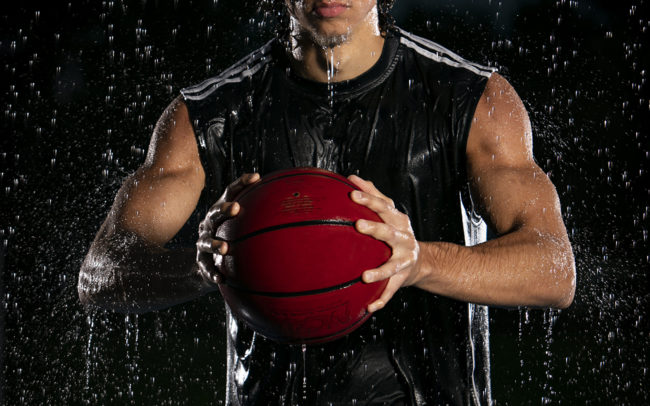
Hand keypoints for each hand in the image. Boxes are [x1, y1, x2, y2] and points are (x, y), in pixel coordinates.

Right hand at [196, 173, 259, 284]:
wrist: (207, 261)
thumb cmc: (230, 235)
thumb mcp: (242, 223)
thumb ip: (260, 213)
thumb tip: (291, 202)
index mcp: (221, 210)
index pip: (230, 192)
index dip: (242, 183)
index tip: (256, 177)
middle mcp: (209, 223)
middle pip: (214, 213)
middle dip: (224, 210)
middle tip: (236, 208)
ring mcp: (203, 241)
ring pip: (205, 242)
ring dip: (214, 244)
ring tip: (224, 248)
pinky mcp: (201, 260)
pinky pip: (205, 267)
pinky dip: (212, 272)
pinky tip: (220, 278)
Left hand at [348, 175, 421, 312]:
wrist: (421, 261)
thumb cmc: (396, 231)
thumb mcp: (389, 212)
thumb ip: (372, 194)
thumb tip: (352, 177)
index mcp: (398, 220)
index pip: (383, 206)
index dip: (369, 199)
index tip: (352, 194)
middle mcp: (404, 239)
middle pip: (389, 232)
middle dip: (375, 228)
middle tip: (358, 225)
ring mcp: (404, 260)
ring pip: (393, 266)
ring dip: (380, 271)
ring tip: (365, 276)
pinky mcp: (402, 279)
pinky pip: (391, 291)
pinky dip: (381, 300)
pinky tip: (369, 308)